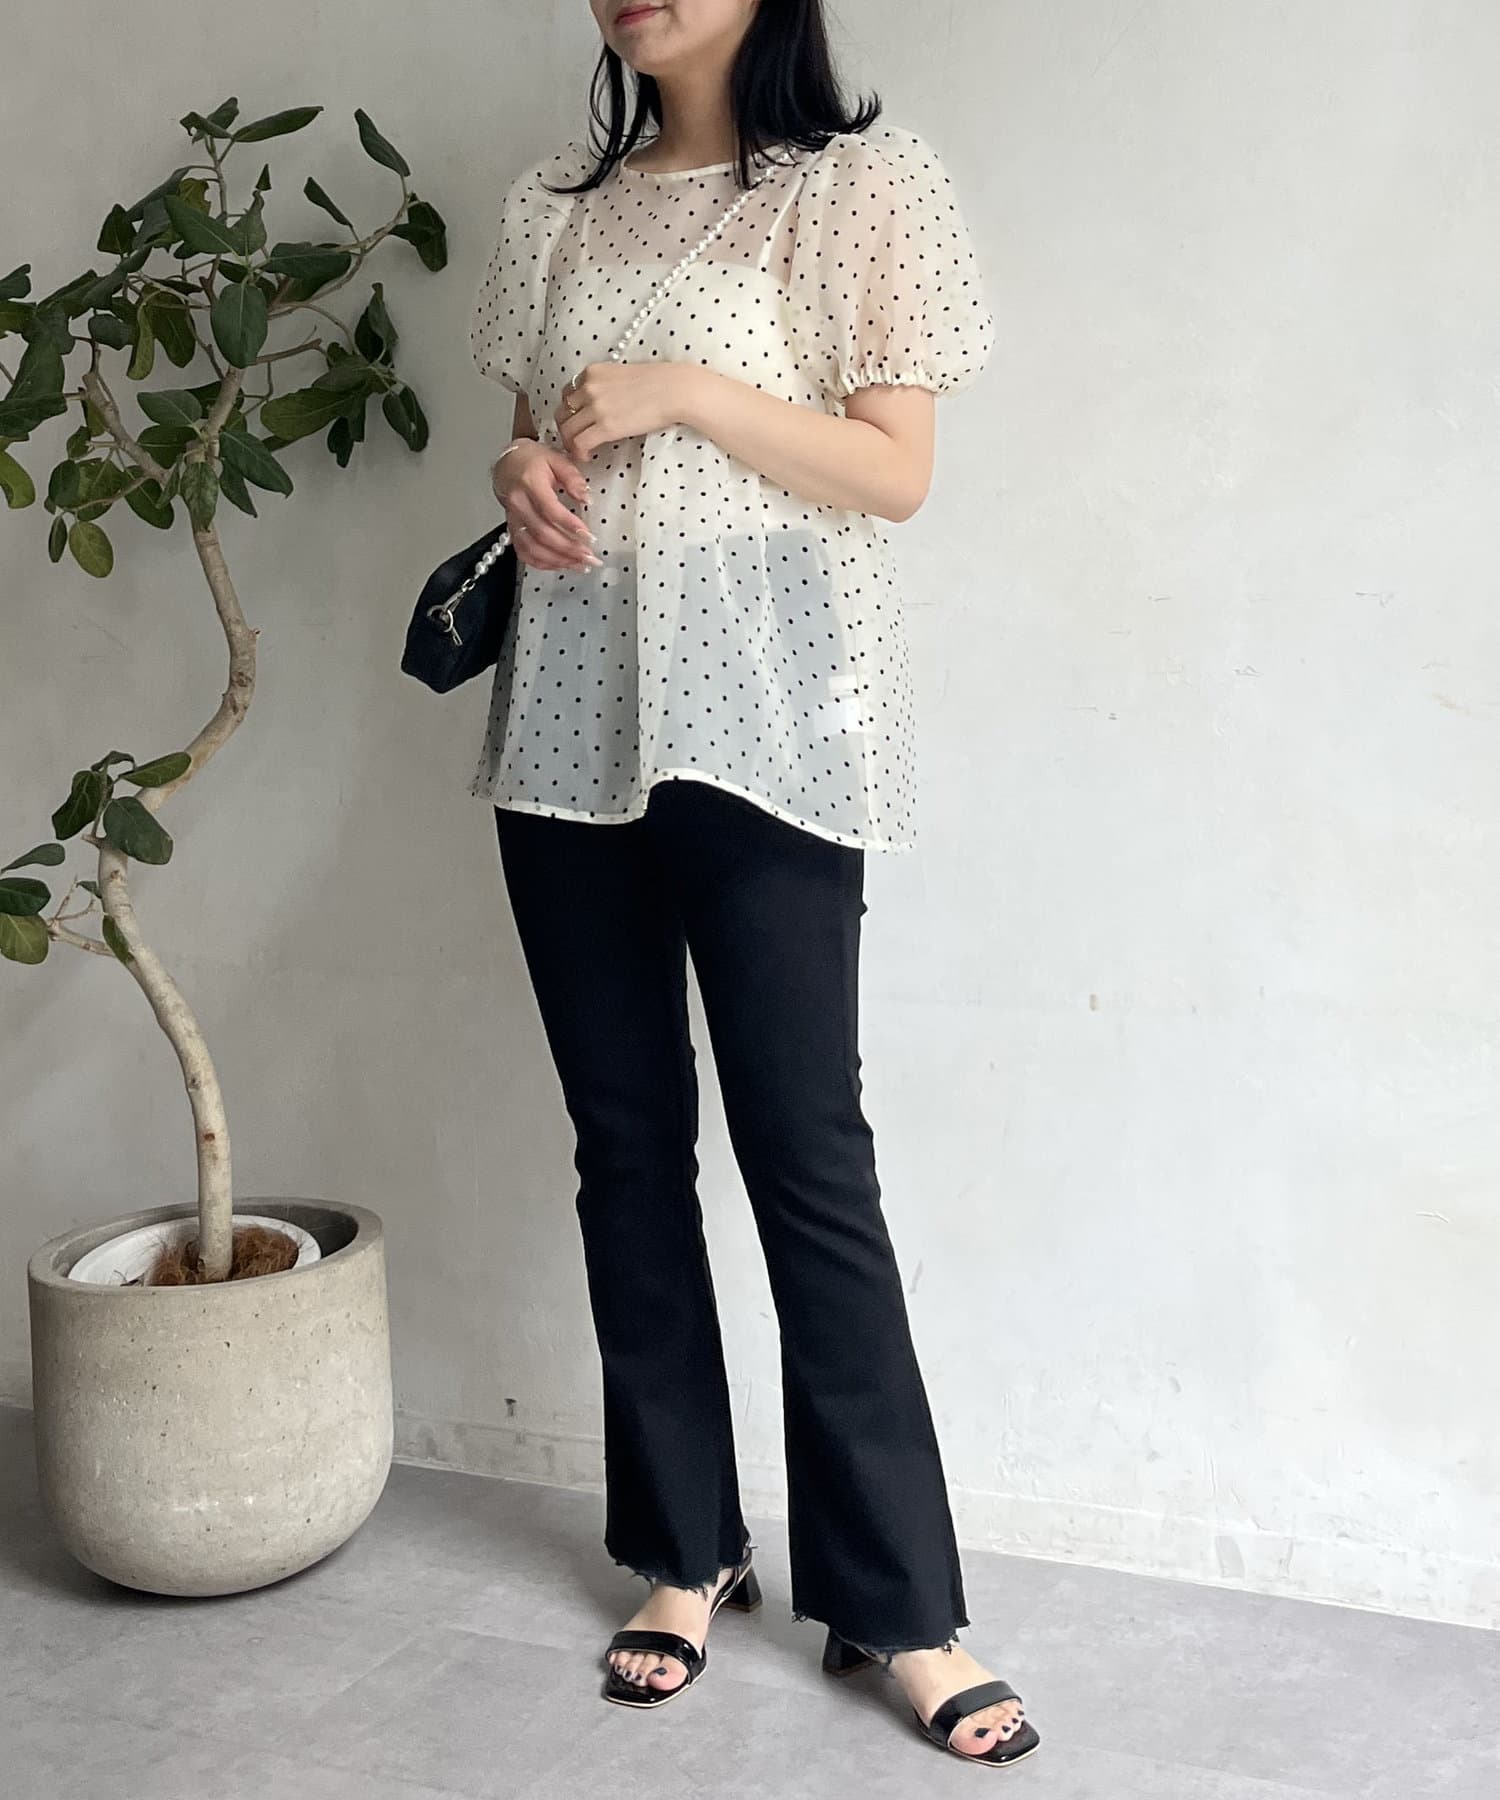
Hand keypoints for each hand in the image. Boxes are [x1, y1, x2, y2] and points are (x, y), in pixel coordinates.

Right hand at [490, 439, 600, 572]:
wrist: (507, 465)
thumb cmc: (532, 461)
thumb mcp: (556, 460)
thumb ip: (573, 478)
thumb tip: (587, 498)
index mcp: (530, 483)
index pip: (550, 510)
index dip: (570, 525)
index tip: (589, 536)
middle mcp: (519, 504)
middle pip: (542, 534)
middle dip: (568, 549)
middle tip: (590, 557)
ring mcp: (513, 520)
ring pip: (533, 548)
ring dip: (558, 560)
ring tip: (580, 565)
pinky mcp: (512, 530)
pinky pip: (524, 553)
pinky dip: (543, 563)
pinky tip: (561, 565)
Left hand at [554, 362, 701, 461]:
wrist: (675, 390)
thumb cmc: (660, 382)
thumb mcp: (624, 375)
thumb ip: (607, 385)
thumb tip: (606, 403)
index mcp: (593, 372)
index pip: (568, 393)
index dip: (570, 411)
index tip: (576, 421)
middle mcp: (589, 387)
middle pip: (563, 411)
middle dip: (565, 428)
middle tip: (573, 440)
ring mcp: (596, 407)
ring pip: (567, 429)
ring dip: (570, 443)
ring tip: (580, 451)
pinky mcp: (605, 426)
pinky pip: (579, 443)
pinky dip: (578, 453)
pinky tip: (587, 457)